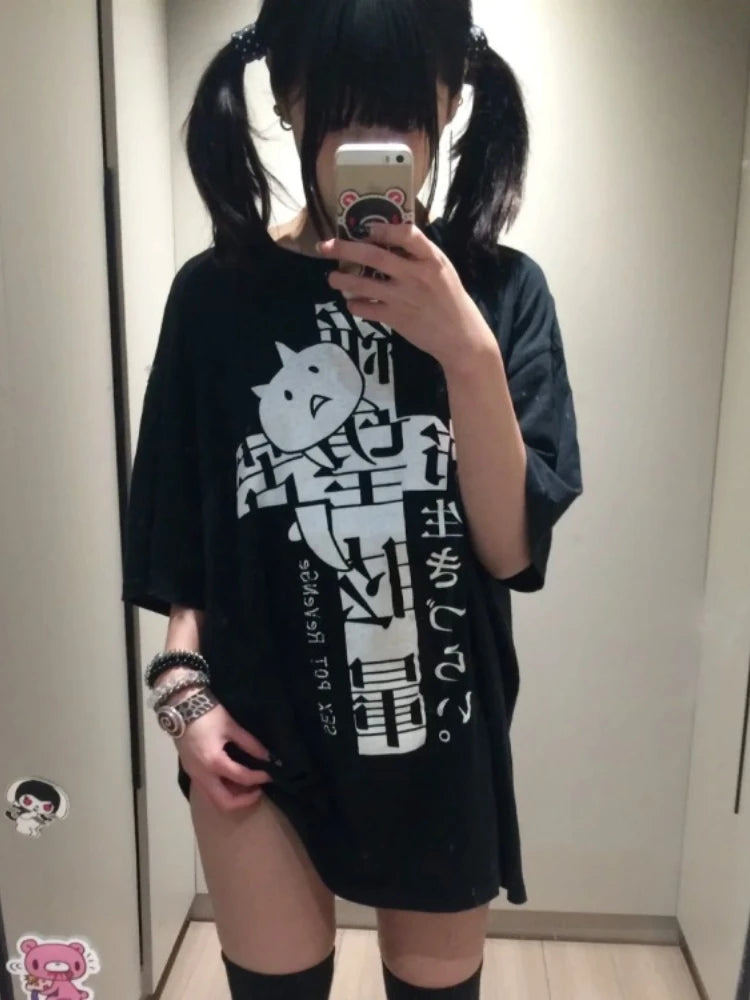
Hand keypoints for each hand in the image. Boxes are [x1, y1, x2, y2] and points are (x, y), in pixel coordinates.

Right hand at [175, 699, 273, 812]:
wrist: (180, 706)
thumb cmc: (207, 714)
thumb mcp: (231, 726)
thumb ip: (250, 743)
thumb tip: (267, 756)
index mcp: (214, 762)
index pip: (242, 778)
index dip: (259, 777)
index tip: (270, 774)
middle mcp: (202, 775)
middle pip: (224, 802)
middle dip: (244, 800)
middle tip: (258, 790)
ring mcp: (194, 775)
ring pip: (214, 799)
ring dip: (232, 797)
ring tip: (247, 785)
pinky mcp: (191, 771)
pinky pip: (208, 790)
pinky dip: (222, 790)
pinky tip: (232, 779)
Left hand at [317, 223, 495, 373]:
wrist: (460, 336)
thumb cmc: (450, 299)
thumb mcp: (442, 270)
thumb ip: (419, 255)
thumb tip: (389, 238)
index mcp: (431, 259)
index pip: (406, 234)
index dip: (383, 229)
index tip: (367, 228)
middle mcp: (415, 275)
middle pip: (374, 256)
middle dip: (345, 249)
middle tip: (324, 246)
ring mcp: (403, 297)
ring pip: (364, 284)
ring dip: (342, 280)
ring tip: (332, 278)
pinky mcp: (396, 318)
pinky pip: (367, 310)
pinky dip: (355, 305)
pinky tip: (351, 303)